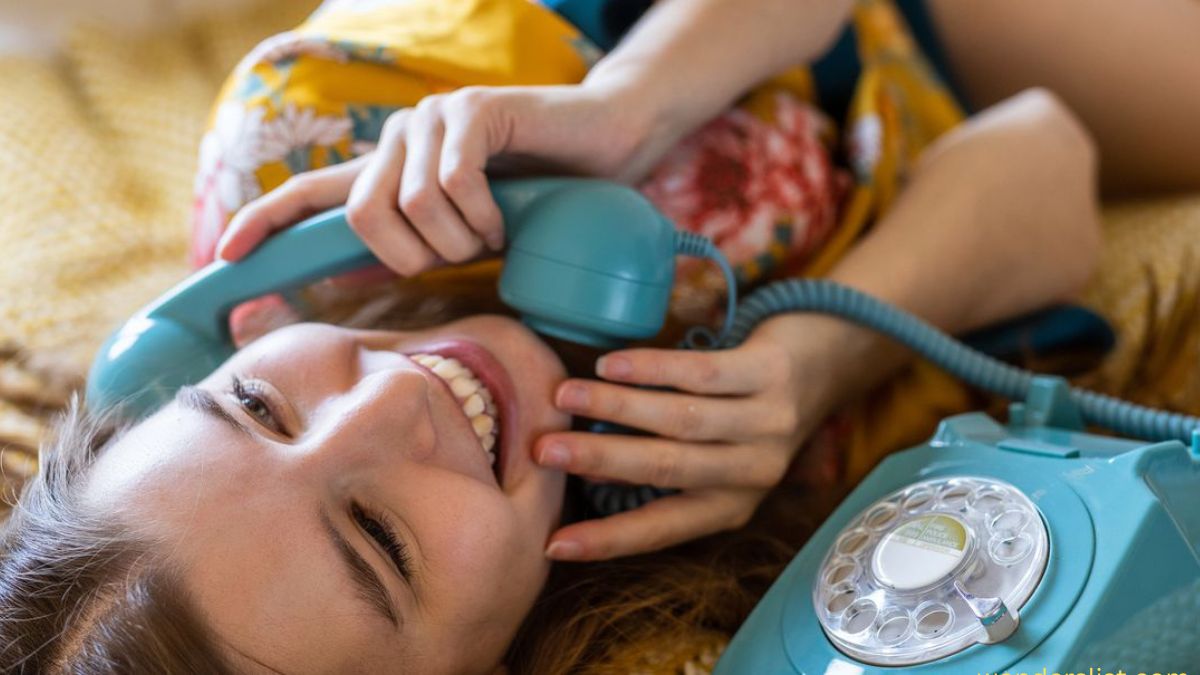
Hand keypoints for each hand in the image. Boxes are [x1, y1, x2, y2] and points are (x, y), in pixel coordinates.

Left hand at [214, 84, 654, 274]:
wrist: (605, 143)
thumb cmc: (542, 195)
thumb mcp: (473, 230)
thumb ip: (424, 243)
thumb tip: (374, 279)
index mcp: (390, 171)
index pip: (311, 192)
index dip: (265, 221)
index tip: (227, 257)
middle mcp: (399, 138)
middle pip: (363, 217)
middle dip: (412, 258)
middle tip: (461, 256)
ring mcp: (432, 120)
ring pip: (411, 206)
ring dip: (459, 240)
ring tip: (492, 233)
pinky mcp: (470, 110)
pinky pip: (452, 182)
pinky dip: (482, 216)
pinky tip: (506, 215)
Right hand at [535, 318, 831, 560]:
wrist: (825, 363)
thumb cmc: (748, 414)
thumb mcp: (715, 455)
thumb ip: (660, 464)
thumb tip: (582, 468)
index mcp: (731, 503)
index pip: (663, 528)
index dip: (608, 539)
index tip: (554, 544)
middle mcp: (753, 471)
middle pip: (667, 468)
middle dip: (599, 460)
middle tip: (543, 452)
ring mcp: (767, 422)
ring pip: (682, 420)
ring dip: (616, 408)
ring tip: (564, 396)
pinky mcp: (772, 374)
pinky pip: (704, 373)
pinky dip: (653, 369)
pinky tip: (611, 363)